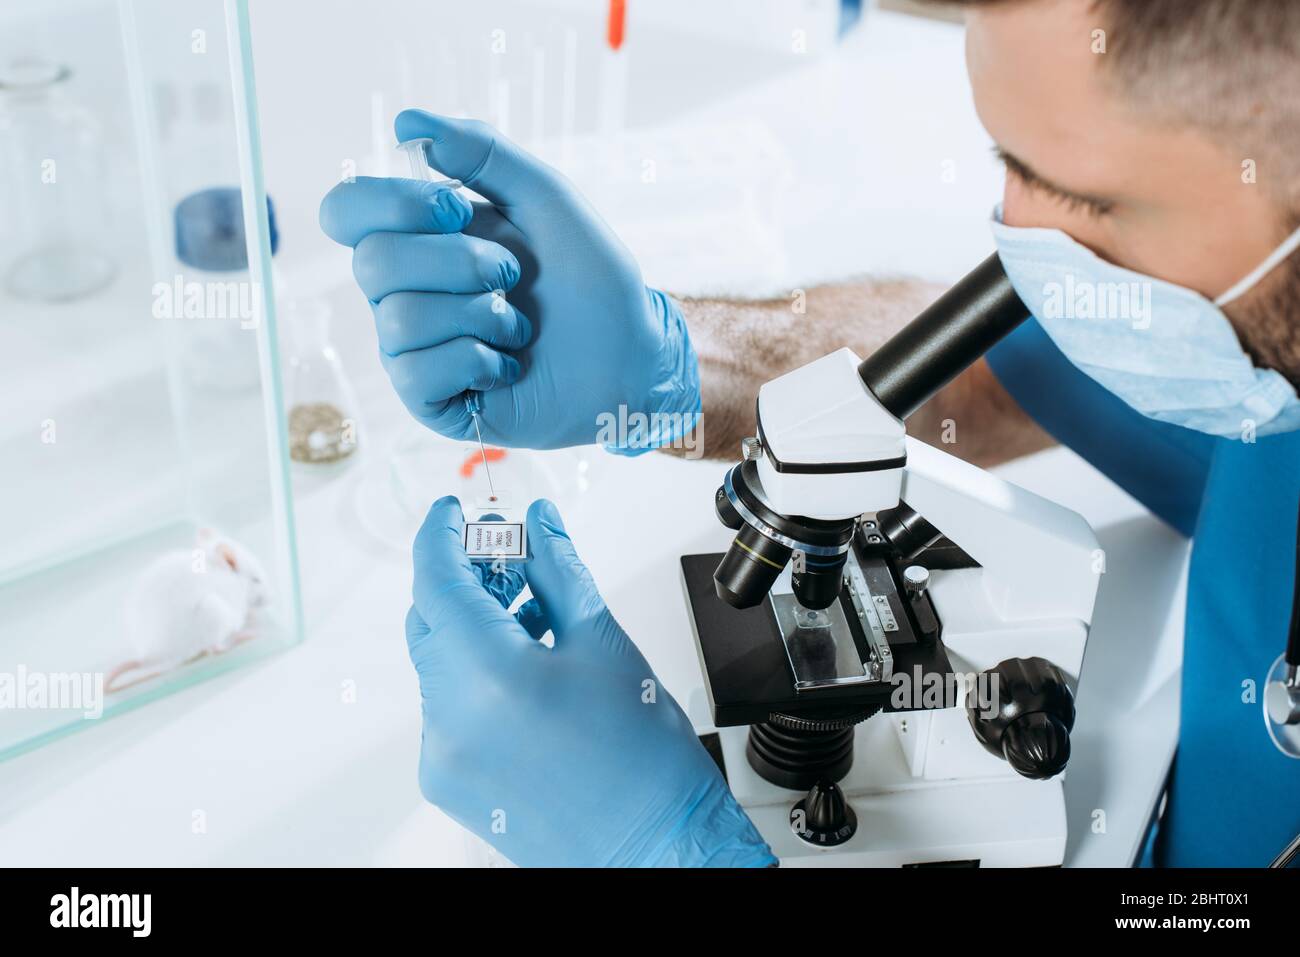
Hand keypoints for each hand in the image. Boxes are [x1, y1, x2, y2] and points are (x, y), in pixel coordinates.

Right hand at [319, 110, 699, 452]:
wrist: (630, 354)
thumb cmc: (589, 278)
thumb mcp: (543, 198)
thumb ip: (480, 152)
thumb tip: (404, 124)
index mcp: (419, 238)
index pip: (346, 210)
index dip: (393, 204)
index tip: (457, 209)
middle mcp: (403, 291)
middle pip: (372, 263)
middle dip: (459, 263)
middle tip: (511, 275)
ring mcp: (412, 349)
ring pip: (399, 319)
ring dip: (480, 316)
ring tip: (518, 327)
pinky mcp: (429, 399)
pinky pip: (416, 372)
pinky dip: (477, 361)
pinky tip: (506, 365)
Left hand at [405, 496, 774, 866]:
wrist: (654, 849)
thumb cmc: (643, 760)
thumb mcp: (603, 643)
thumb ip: (558, 571)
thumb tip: (538, 524)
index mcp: (487, 675)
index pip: (435, 579)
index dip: (441, 534)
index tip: (454, 512)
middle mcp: (450, 718)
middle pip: (431, 619)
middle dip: (465, 580)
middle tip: (509, 557)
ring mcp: (443, 755)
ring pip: (439, 662)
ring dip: (473, 627)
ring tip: (532, 614)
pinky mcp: (448, 781)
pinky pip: (447, 706)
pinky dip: (474, 675)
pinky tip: (524, 666)